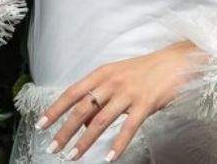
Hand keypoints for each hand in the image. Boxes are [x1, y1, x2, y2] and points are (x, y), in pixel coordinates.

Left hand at [36, 40, 198, 161]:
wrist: (175, 61)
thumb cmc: (144, 70)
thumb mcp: (116, 78)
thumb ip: (99, 98)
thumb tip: (84, 123)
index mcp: (101, 73)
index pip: (71, 93)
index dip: (55, 110)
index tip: (41, 125)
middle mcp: (111, 82)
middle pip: (82, 109)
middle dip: (64, 130)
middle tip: (53, 147)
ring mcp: (128, 93)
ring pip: (101, 121)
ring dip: (85, 141)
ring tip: (73, 156)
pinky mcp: (145, 104)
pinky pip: (129, 128)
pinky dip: (118, 144)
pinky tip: (109, 157)